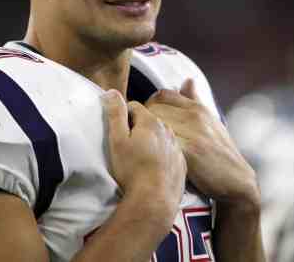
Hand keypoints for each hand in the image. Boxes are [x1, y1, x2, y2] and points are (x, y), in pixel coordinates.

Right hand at [102, 89, 186, 219]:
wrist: (154, 200)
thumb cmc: (132, 169)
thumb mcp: (117, 140)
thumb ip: (115, 114)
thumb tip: (111, 92)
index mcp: (151, 122)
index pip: (134, 107)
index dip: (123, 115)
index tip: (118, 129)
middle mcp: (168, 131)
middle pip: (150, 120)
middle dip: (138, 126)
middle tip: (128, 143)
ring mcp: (177, 148)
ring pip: (162, 136)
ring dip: (152, 140)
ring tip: (141, 156)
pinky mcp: (182, 164)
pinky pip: (170, 152)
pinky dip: (162, 155)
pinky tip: (153, 167)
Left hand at [145, 79, 259, 209]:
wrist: (236, 182)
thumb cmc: (220, 153)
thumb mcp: (211, 122)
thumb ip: (195, 101)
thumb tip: (188, 80)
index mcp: (197, 108)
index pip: (162, 94)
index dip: (150, 105)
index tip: (145, 118)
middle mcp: (195, 117)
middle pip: (153, 108)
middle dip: (143, 120)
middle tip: (140, 135)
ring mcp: (193, 134)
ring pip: (154, 124)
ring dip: (145, 134)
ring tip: (143, 146)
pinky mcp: (189, 153)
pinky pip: (161, 143)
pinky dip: (153, 149)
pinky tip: (152, 158)